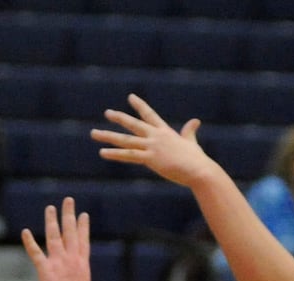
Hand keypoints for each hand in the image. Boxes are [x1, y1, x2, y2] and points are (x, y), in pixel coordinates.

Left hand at [20, 197, 92, 280]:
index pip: (83, 241)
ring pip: (55, 236)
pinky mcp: (46, 271)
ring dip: (52, 220)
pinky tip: (25, 232)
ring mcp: (59, 264)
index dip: (83, 227)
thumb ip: (75, 278)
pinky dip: (30, 242)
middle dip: (69, 215)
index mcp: (83, 265)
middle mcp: (72, 260)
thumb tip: (71, 280)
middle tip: (68, 201)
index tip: (83, 215)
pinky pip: (36, 253)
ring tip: (51, 208)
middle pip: (71, 232)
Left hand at [93, 94, 214, 187]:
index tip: (131, 97)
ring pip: (125, 140)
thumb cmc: (197, 160)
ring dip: (108, 136)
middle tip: (107, 113)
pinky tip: (102, 152)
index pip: (150, 115)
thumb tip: (196, 121)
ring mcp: (152, 146)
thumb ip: (189, 132)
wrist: (199, 170)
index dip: (139, 106)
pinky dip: (114, 154)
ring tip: (93, 133)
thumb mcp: (191, 143)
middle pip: (133, 124)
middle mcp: (156, 136)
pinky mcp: (150, 158)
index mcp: (165, 132)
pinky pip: (128, 155)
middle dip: (119, 118)